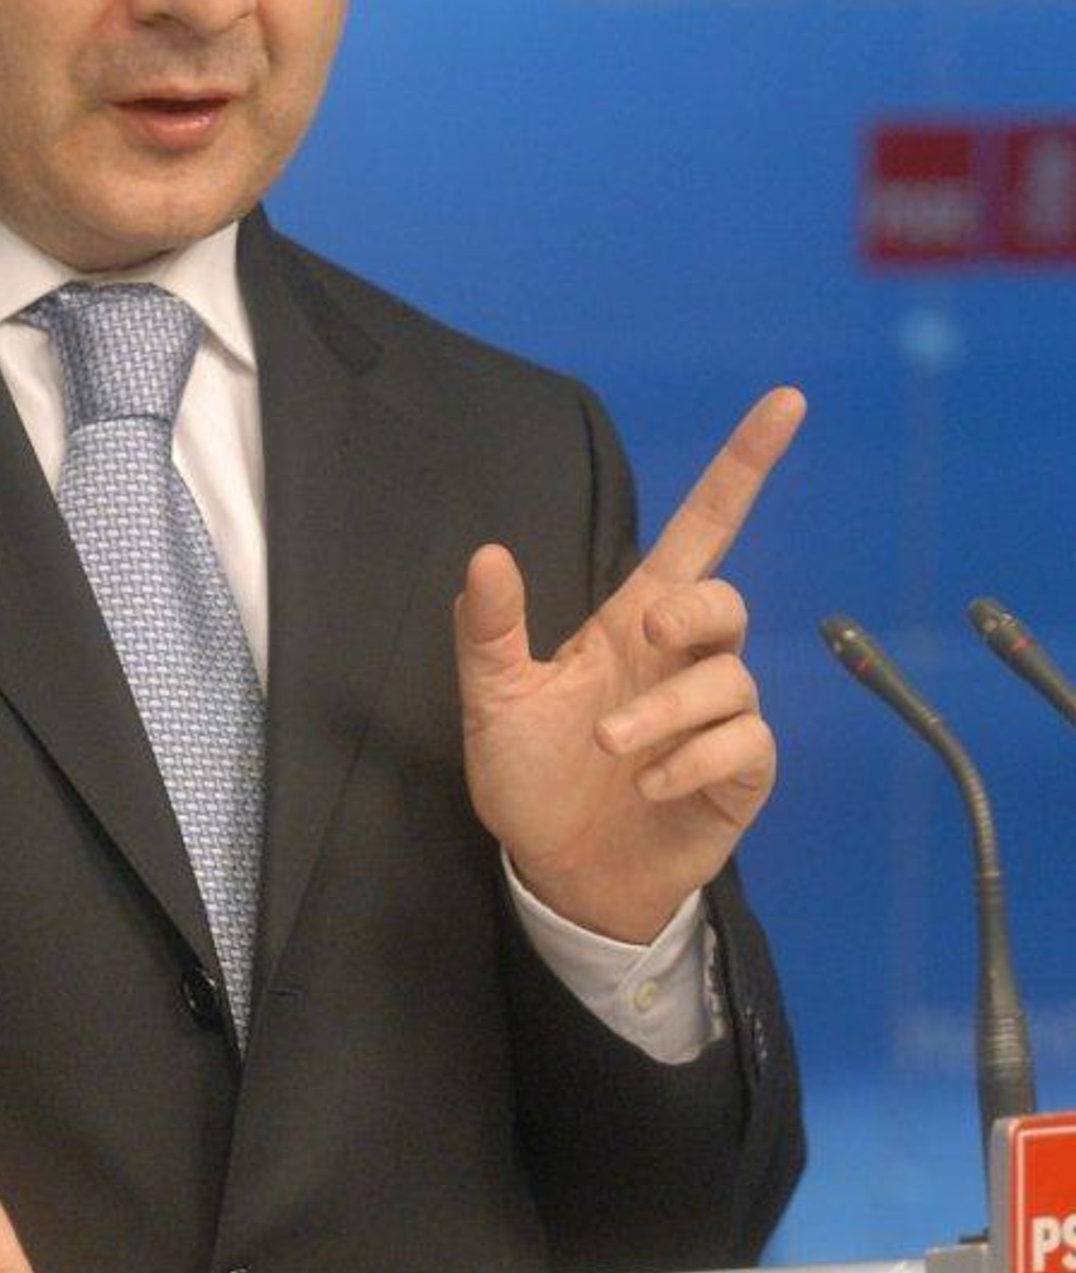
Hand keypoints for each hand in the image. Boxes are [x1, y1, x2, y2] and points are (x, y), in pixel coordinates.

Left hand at [455, 387, 805, 944]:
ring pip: (730, 681)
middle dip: (695, 611)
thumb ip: (487, 630)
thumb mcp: (492, 701)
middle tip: (642, 636)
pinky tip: (649, 786)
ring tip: (613, 751)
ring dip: (668, 712)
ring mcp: (713, 717)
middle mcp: (680, 661)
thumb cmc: (530, 776)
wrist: (555, 871)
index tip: (785, 402)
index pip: (700, 530)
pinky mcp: (737, 774)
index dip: (742, 468)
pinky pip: (746, 745)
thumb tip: (486, 552)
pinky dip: (695, 761)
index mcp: (630, 625)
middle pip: (727, 599)